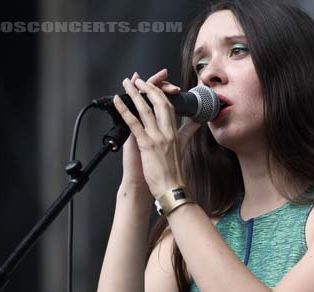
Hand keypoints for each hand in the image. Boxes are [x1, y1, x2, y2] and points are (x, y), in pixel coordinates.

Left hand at [114, 69, 200, 198]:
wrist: (171, 188)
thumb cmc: (173, 172)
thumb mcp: (182, 148)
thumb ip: (188, 132)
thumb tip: (196, 122)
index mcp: (174, 133)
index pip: (169, 106)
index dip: (161, 92)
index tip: (154, 85)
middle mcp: (167, 132)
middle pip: (159, 102)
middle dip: (148, 88)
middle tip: (138, 80)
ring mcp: (157, 137)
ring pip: (145, 109)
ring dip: (134, 94)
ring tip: (126, 84)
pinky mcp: (147, 145)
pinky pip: (133, 123)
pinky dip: (124, 110)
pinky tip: (117, 102)